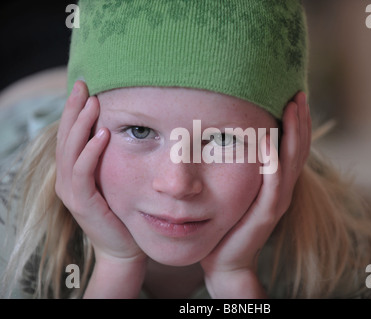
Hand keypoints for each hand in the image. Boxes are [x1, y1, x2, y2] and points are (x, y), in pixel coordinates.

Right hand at [55, 81, 146, 296]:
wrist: (125, 247)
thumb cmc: (125, 211)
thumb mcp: (117, 178)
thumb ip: (113, 157)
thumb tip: (126, 126)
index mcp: (74, 171)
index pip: (70, 134)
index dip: (75, 110)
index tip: (86, 86)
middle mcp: (67, 178)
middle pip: (65, 136)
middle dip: (74, 109)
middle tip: (84, 84)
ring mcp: (71, 191)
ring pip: (70, 150)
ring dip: (81, 125)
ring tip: (93, 103)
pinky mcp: (81, 203)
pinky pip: (82, 173)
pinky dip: (90, 152)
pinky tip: (103, 135)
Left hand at [200, 92, 310, 297]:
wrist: (225, 259)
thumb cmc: (228, 220)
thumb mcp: (236, 186)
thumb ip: (242, 164)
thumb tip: (228, 133)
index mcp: (277, 180)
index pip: (292, 144)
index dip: (297, 120)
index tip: (293, 93)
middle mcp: (282, 188)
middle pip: (298, 148)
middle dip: (300, 119)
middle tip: (298, 91)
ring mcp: (277, 201)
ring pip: (292, 161)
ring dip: (294, 133)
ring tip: (293, 106)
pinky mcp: (266, 214)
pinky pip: (273, 184)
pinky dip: (274, 161)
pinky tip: (268, 139)